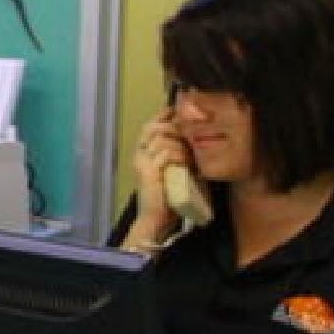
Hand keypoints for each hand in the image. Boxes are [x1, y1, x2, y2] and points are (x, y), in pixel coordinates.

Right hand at [128, 110, 192, 242]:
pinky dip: (179, 155)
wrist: (157, 219)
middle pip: (153, 127)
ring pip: (162, 138)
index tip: (180, 115)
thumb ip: (178, 152)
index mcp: (143, 152)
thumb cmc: (168, 195)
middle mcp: (139, 153)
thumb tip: (194, 136)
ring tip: (190, 157)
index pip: (150, 124)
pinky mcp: (149, 171)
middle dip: (174, 128)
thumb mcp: (174, 168)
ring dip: (181, 144)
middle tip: (190, 137)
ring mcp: (142, 161)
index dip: (164, 116)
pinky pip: (166, 153)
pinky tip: (187, 164)